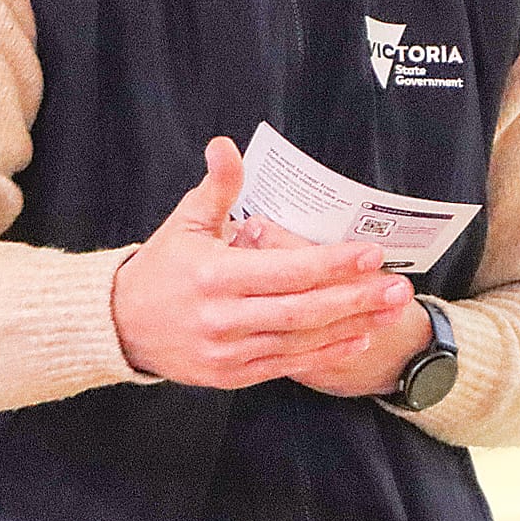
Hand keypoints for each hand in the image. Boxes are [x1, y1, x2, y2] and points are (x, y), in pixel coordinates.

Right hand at [111, 138, 413, 388]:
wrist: (120, 326)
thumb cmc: (162, 267)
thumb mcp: (186, 222)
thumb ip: (218, 187)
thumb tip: (225, 145)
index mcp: (214, 276)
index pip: (285, 271)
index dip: (330, 264)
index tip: (371, 253)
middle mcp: (222, 318)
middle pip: (301, 311)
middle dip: (355, 298)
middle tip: (399, 287)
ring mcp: (227, 352)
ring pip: (300, 341)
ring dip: (350, 325)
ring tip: (391, 310)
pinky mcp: (231, 376)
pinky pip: (287, 364)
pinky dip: (325, 352)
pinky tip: (359, 337)